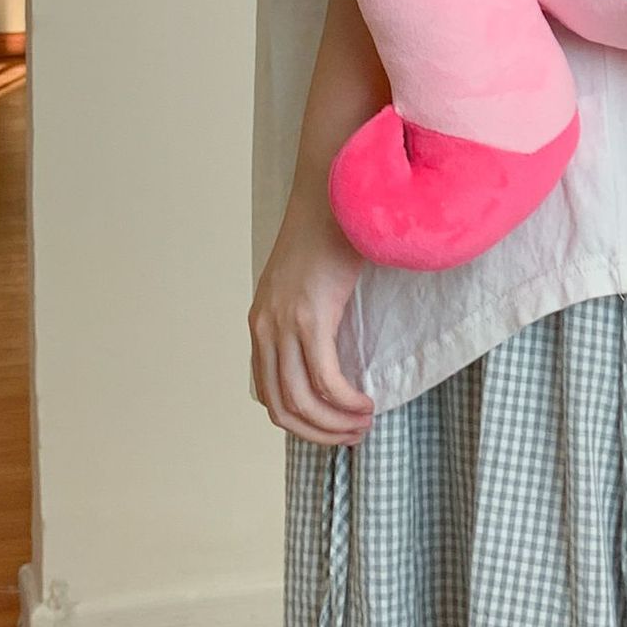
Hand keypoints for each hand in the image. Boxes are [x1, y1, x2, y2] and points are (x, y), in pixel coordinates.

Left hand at [249, 190, 375, 445]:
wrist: (334, 190)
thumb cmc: (331, 230)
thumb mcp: (306, 281)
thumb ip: (307, 316)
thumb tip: (329, 352)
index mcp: (261, 323)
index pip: (270, 396)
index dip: (302, 423)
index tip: (334, 426)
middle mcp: (265, 328)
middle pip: (283, 408)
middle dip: (319, 433)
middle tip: (353, 435)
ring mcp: (284, 323)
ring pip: (303, 401)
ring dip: (335, 423)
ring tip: (363, 423)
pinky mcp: (310, 316)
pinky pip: (324, 379)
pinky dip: (345, 401)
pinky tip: (366, 402)